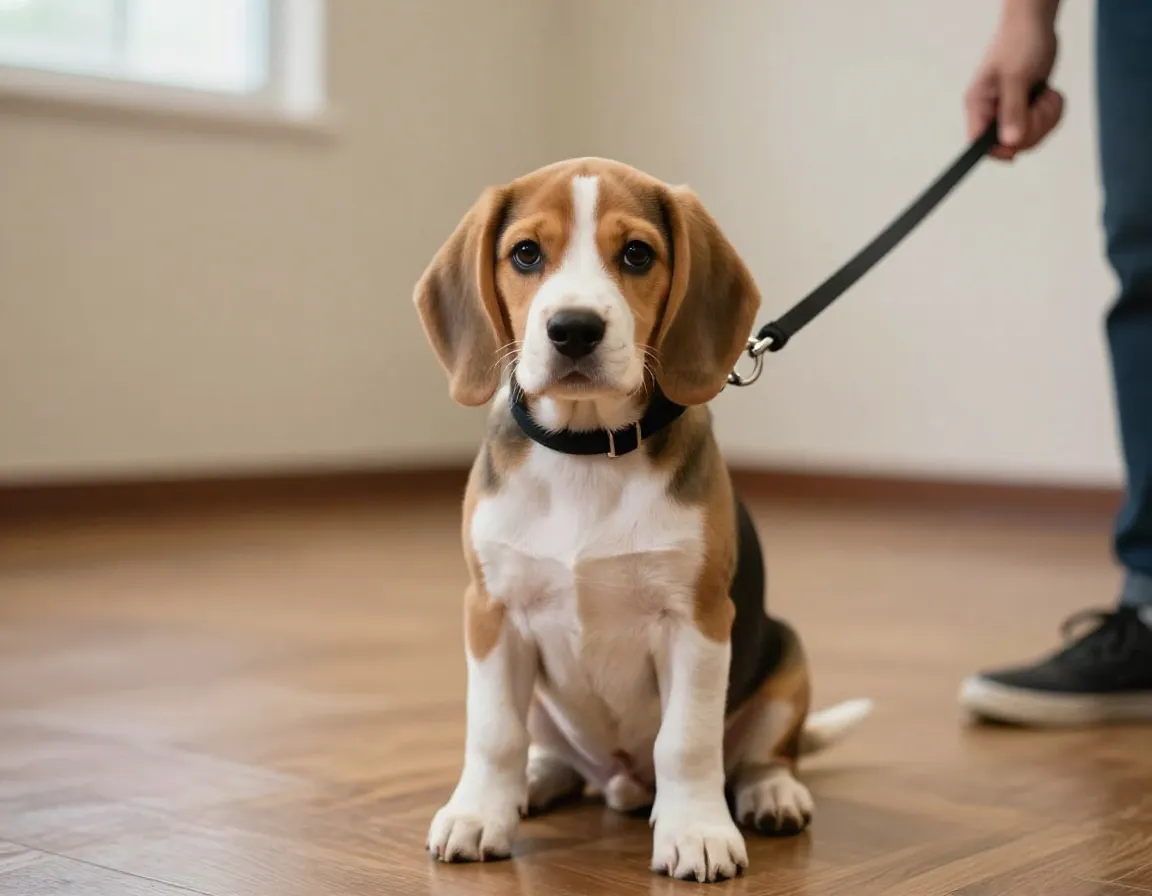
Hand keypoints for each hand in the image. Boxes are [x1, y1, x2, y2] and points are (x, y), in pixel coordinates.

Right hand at [965, 2, 1064, 159]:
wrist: (1035, 23)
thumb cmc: (1019, 42)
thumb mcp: (1016, 77)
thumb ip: (1012, 111)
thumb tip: (1009, 143)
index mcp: (979, 105)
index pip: (979, 144)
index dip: (998, 151)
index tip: (1018, 147)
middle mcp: (991, 112)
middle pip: (1011, 144)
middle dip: (1034, 125)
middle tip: (1040, 101)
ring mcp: (1009, 112)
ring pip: (1030, 137)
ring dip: (1046, 117)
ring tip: (1046, 93)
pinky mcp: (1026, 109)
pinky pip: (1041, 126)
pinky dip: (1051, 112)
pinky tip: (1048, 94)